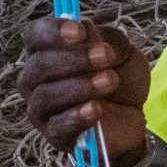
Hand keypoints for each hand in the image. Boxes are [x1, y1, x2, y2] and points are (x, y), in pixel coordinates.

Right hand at [19, 15, 150, 161]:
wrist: (133, 115)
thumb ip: (104, 38)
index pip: (34, 35)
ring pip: (45, 96)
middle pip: (38, 66)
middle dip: (73, 59)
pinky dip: (77, 117)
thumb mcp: (120, 50)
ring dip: (79, 87)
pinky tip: (97, 108)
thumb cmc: (119, 76)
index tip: (79, 31)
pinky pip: (57, 127)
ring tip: (110, 81)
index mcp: (46, 51)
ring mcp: (41, 110)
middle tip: (105, 56)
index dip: (52, 31)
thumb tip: (86, 30)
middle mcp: (36, 80)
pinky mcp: (55, 136)